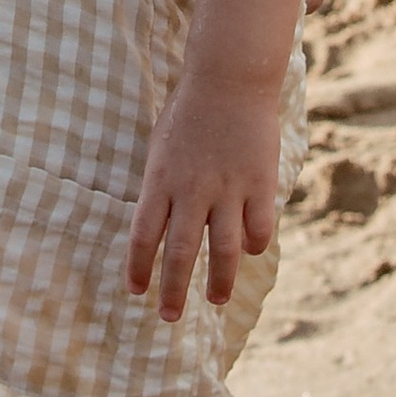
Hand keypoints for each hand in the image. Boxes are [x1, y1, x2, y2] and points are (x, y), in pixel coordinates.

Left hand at [125, 72, 282, 321]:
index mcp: (161, 180)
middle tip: (170, 318)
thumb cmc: (190, 113)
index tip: (135, 292)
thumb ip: (161, 188)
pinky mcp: (260, 184)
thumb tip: (158, 229)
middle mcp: (192, 189)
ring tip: (217, 301)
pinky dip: (254, 245)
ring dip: (220, 282)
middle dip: (174, 291)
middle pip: (181, 252)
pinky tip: (250, 251)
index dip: (138, 268)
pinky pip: (258, 229)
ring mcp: (229, 188)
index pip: (143, 236)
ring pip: (224, 251)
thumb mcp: (161, 147)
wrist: (230, 79)